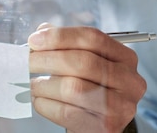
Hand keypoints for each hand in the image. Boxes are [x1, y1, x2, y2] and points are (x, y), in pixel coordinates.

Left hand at [28, 24, 145, 132]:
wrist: (99, 125)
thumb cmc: (90, 88)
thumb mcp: (85, 63)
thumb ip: (65, 43)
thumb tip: (42, 33)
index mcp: (125, 58)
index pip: (93, 38)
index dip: (59, 36)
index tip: (34, 40)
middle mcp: (129, 81)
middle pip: (83, 62)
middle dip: (48, 59)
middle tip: (27, 61)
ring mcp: (120, 107)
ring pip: (73, 88)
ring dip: (44, 85)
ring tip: (33, 84)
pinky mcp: (106, 128)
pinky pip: (67, 112)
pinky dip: (46, 105)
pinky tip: (40, 100)